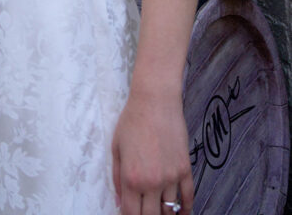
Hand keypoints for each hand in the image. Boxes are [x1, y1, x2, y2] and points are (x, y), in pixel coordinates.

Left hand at [112, 89, 193, 214]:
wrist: (155, 100)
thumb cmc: (132, 120)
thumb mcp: (116, 148)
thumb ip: (117, 178)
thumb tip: (120, 202)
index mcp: (132, 178)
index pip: (131, 214)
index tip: (130, 214)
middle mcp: (152, 182)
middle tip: (144, 211)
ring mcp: (171, 177)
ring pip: (170, 211)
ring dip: (165, 214)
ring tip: (159, 211)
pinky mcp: (185, 169)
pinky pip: (188, 197)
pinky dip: (186, 209)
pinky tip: (181, 212)